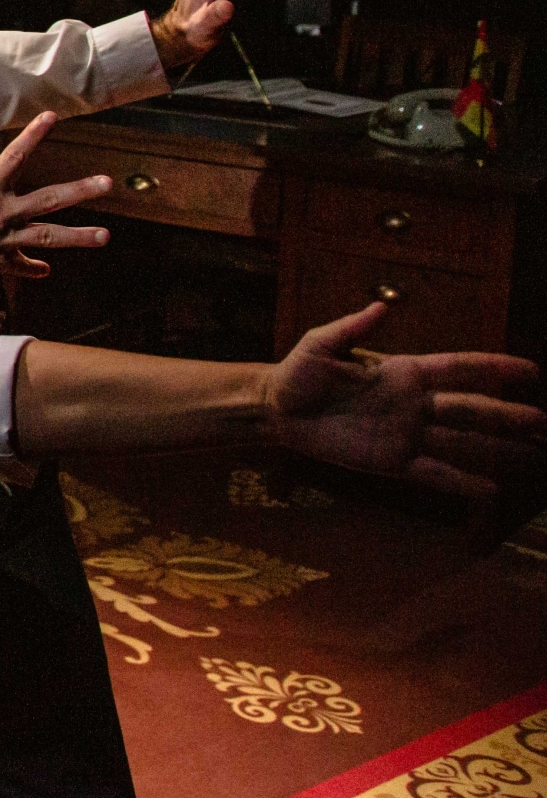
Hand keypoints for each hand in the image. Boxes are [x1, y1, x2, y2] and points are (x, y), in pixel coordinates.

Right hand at [0, 114, 112, 287]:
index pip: (14, 157)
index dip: (33, 135)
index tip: (52, 117)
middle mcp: (2, 214)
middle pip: (49, 200)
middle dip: (80, 191)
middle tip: (107, 183)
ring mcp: (5, 240)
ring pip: (48, 237)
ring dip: (78, 238)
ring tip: (105, 238)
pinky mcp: (1, 263)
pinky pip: (23, 266)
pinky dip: (34, 268)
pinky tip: (46, 270)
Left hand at [262, 299, 544, 496]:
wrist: (277, 411)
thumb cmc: (298, 373)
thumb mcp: (321, 345)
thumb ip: (352, 328)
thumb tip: (380, 306)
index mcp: (403, 372)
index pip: (459, 369)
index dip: (495, 369)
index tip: (531, 372)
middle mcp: (414, 403)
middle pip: (472, 409)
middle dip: (509, 416)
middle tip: (545, 423)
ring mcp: (407, 433)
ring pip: (463, 443)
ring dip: (498, 451)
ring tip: (534, 457)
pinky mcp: (392, 461)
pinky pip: (434, 473)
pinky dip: (462, 482)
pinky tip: (491, 491)